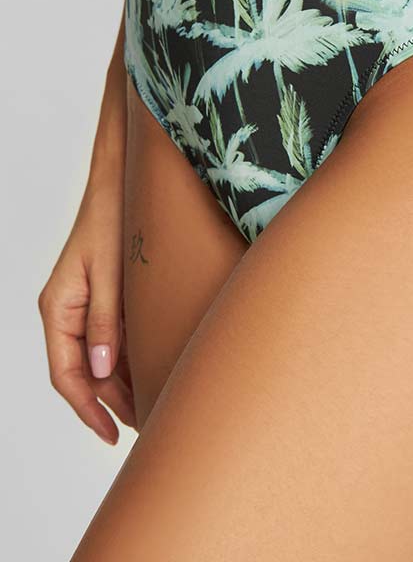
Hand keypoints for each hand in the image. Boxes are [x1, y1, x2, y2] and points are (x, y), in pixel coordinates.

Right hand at [38, 176, 135, 444]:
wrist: (122, 182)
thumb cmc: (111, 217)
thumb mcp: (110, 272)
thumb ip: (105, 322)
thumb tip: (99, 372)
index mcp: (59, 307)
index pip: (66, 374)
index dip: (87, 408)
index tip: (112, 432)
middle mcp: (68, 310)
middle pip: (83, 372)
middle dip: (110, 402)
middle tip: (144, 425)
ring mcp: (86, 304)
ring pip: (98, 358)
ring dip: (120, 383)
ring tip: (150, 407)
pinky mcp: (105, 296)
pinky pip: (111, 338)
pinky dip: (127, 358)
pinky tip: (150, 371)